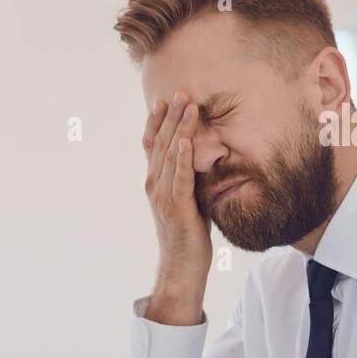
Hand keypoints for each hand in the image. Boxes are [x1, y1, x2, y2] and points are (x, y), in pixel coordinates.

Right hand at [143, 93, 210, 324]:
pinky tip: (188, 141)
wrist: (181, 267)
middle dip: (171, 116)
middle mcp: (154, 185)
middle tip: (180, 91)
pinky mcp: (176, 208)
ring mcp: (162, 196)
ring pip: (170, 155)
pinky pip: (180, 178)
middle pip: (160, 143)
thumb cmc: (188, 234)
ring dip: (180, 128)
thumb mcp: (188, 199)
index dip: (157, 121)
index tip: (164, 99)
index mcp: (155, 182)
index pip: (152, 144)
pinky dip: (183, 159)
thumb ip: (189, 178)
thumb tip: (204, 157)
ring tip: (189, 106)